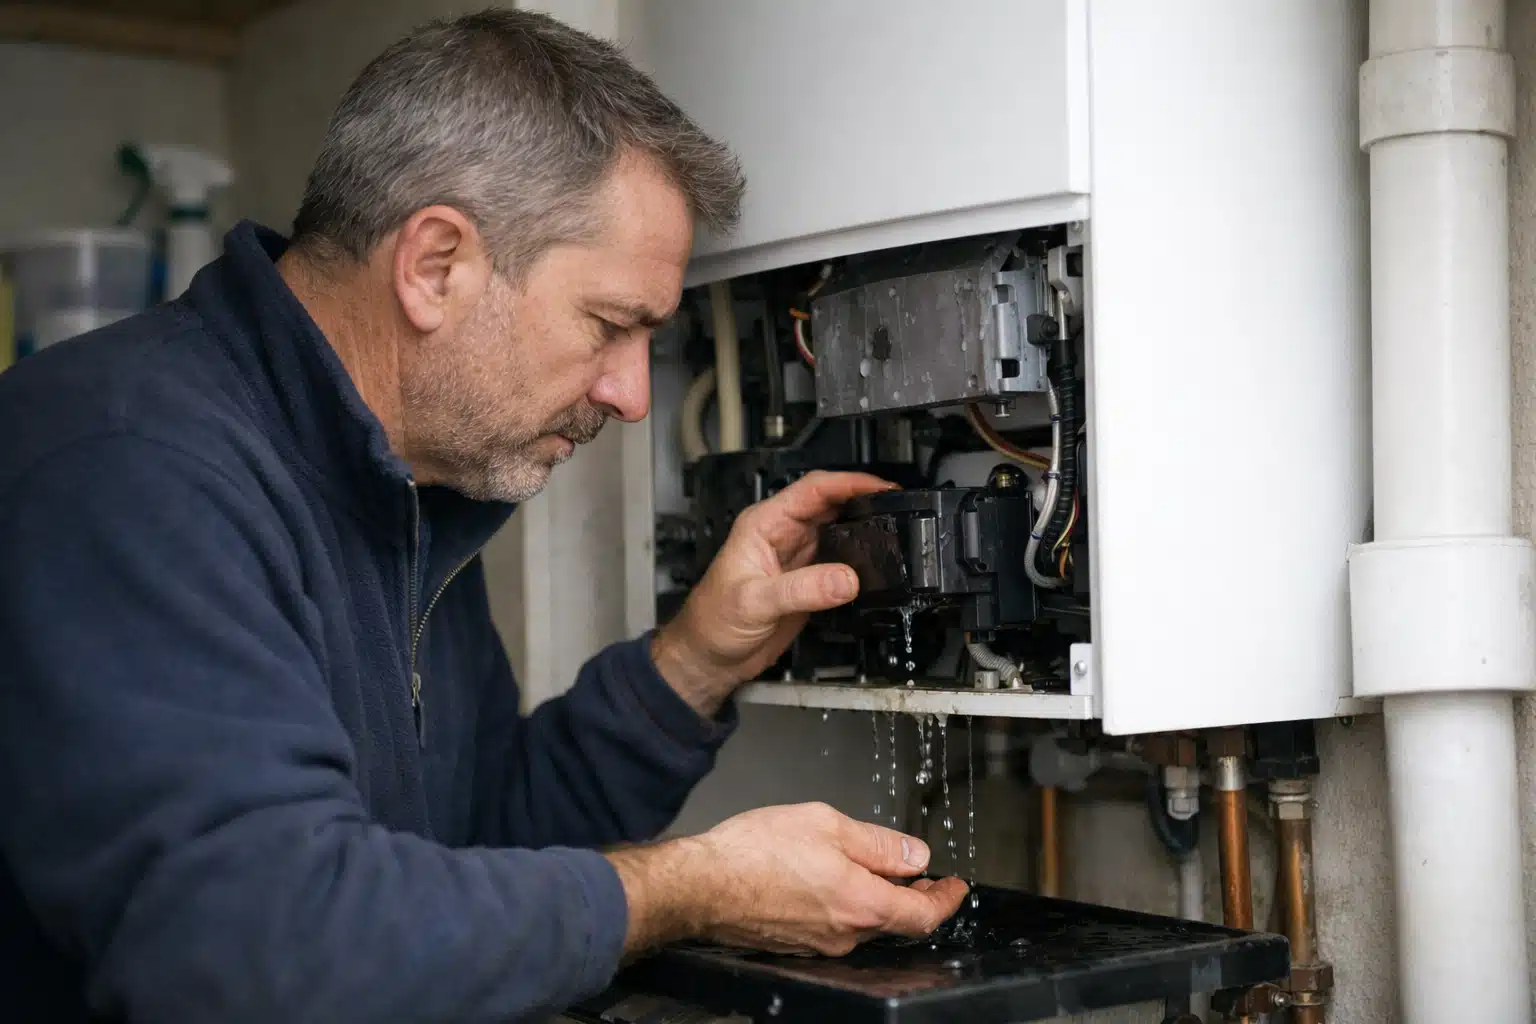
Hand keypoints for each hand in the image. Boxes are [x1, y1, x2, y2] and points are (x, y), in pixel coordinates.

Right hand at [607, 803, 968, 957]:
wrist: (701, 885)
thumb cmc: (755, 852)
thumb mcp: (828, 825)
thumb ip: (879, 843)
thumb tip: (916, 855)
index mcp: (863, 904)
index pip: (924, 914)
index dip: (945, 899)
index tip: (955, 886)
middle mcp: (845, 934)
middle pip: (895, 921)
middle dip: (913, 895)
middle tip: (919, 873)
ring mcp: (819, 943)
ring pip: (863, 923)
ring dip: (876, 897)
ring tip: (874, 868)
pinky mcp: (795, 943)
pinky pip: (834, 926)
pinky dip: (846, 904)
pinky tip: (831, 879)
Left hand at [652, 471, 895, 713]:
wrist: (709, 658)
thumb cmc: (711, 621)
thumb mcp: (754, 601)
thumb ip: (801, 589)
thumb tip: (846, 579)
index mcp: (764, 524)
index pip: (813, 490)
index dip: (849, 483)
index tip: (880, 486)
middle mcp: (782, 536)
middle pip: (831, 506)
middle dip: (864, 502)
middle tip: (898, 507)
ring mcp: (797, 559)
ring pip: (839, 533)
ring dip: (864, 531)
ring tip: (895, 532)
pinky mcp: (807, 584)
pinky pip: (840, 564)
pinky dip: (859, 563)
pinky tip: (875, 567)